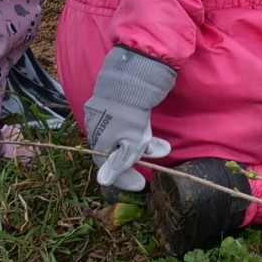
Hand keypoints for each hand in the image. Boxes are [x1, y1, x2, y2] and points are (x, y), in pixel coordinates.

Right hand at [83, 46, 176, 190]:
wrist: (131, 76)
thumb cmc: (131, 114)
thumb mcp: (131, 143)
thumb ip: (120, 162)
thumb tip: (102, 180)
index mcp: (99, 141)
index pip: (109, 168)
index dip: (124, 178)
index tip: (140, 185)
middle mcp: (98, 128)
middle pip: (117, 151)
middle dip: (138, 158)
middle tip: (152, 165)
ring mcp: (105, 114)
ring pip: (125, 136)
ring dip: (145, 144)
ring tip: (163, 148)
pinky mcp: (113, 102)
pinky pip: (126, 123)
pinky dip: (140, 131)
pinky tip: (150, 130)